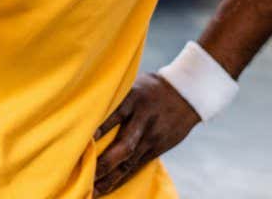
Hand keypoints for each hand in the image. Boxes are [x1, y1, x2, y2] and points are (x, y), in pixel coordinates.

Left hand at [93, 73, 200, 195]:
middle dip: (105, 162)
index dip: (100, 127)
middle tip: (85, 175)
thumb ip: (114, 95)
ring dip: (111, 177)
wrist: (187, 93)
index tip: (83, 138)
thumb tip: (84, 103)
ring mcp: (152, 136)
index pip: (115, 114)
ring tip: (93, 190)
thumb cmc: (150, 86)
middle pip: (125, 145)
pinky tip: (108, 186)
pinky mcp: (158, 147)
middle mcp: (143, 120)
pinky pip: (138, 166)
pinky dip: (122, 177)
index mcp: (134, 99)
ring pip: (130, 161)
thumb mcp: (133, 83)